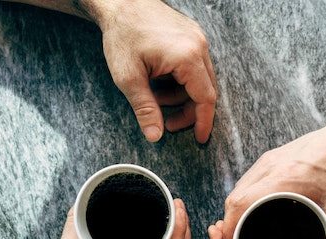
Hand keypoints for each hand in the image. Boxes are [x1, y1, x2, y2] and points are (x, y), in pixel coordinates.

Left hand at [94, 0, 217, 142]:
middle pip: (206, 90)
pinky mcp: (191, 35)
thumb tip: (155, 136)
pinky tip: (160, 81)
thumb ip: (145, 109)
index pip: (206, 98)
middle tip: (168, 123)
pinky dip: (180, 80)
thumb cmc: (122, 35)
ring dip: (181, 95)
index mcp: (188, 57)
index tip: (199, 139)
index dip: (203, 122)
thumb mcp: (128, 78)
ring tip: (154, 97)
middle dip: (188, 111)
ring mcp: (197, 38)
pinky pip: (194, 65)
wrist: (119, 2)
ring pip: (200, 79)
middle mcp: (199, 46)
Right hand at [221, 125, 325, 238]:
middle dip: (228, 222)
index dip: (230, 226)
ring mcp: (267, 160)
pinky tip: (247, 207)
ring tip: (237, 227)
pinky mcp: (269, 157)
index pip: (242, 203)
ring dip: (233, 208)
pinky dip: (241, 195)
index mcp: (284, 180)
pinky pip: (246, 179)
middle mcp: (270, 168)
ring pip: (237, 187)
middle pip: (234, 197)